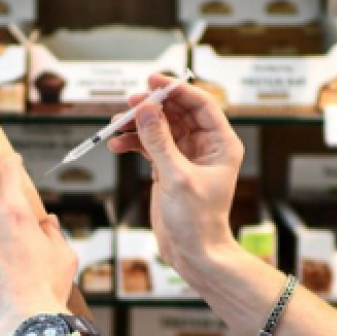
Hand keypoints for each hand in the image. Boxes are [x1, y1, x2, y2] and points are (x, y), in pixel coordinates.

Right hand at [108, 74, 241, 278]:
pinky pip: (149, 145)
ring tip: (115, 127)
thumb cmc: (197, 220)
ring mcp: (185, 156)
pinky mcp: (168, 167)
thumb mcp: (176, 177)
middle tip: (128, 104)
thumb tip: (145, 108)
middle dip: (151, 106)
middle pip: (176, 112)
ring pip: (159, 127)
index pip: (200, 104)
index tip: (152, 82)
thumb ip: (158, 141)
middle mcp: (205, 145)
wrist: (194, 253)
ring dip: (137, 124)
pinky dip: (133, 142)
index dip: (176, 90)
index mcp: (221, 143)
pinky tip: (117, 144)